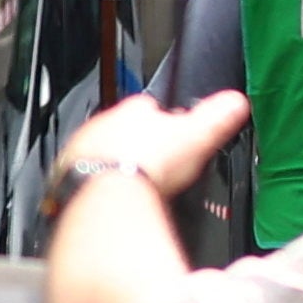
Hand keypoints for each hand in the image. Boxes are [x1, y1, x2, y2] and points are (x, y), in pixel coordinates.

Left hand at [60, 92, 247, 212]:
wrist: (106, 195)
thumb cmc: (148, 164)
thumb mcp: (197, 135)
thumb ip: (218, 116)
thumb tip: (237, 102)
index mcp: (132, 111)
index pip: (148, 105)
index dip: (161, 118)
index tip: (172, 132)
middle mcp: (101, 126)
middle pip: (120, 129)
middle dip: (134, 143)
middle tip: (154, 164)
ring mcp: (80, 152)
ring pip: (99, 152)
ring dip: (113, 164)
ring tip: (133, 185)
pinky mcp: (65, 179)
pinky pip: (82, 179)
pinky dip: (96, 188)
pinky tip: (111, 201)